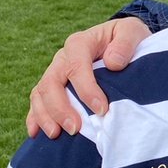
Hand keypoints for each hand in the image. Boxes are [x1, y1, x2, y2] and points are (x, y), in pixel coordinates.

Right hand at [26, 17, 151, 138]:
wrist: (122, 42)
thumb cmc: (127, 39)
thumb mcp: (132, 32)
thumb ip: (125, 43)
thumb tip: (112, 63)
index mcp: (80, 43)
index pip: (77, 66)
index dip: (86, 89)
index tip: (101, 109)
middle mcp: (63, 58)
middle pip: (51, 82)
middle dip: (60, 108)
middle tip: (74, 129)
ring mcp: (55, 72)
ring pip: (40, 93)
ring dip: (45, 115)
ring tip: (55, 135)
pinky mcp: (53, 86)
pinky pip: (37, 101)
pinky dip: (34, 117)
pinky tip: (35, 134)